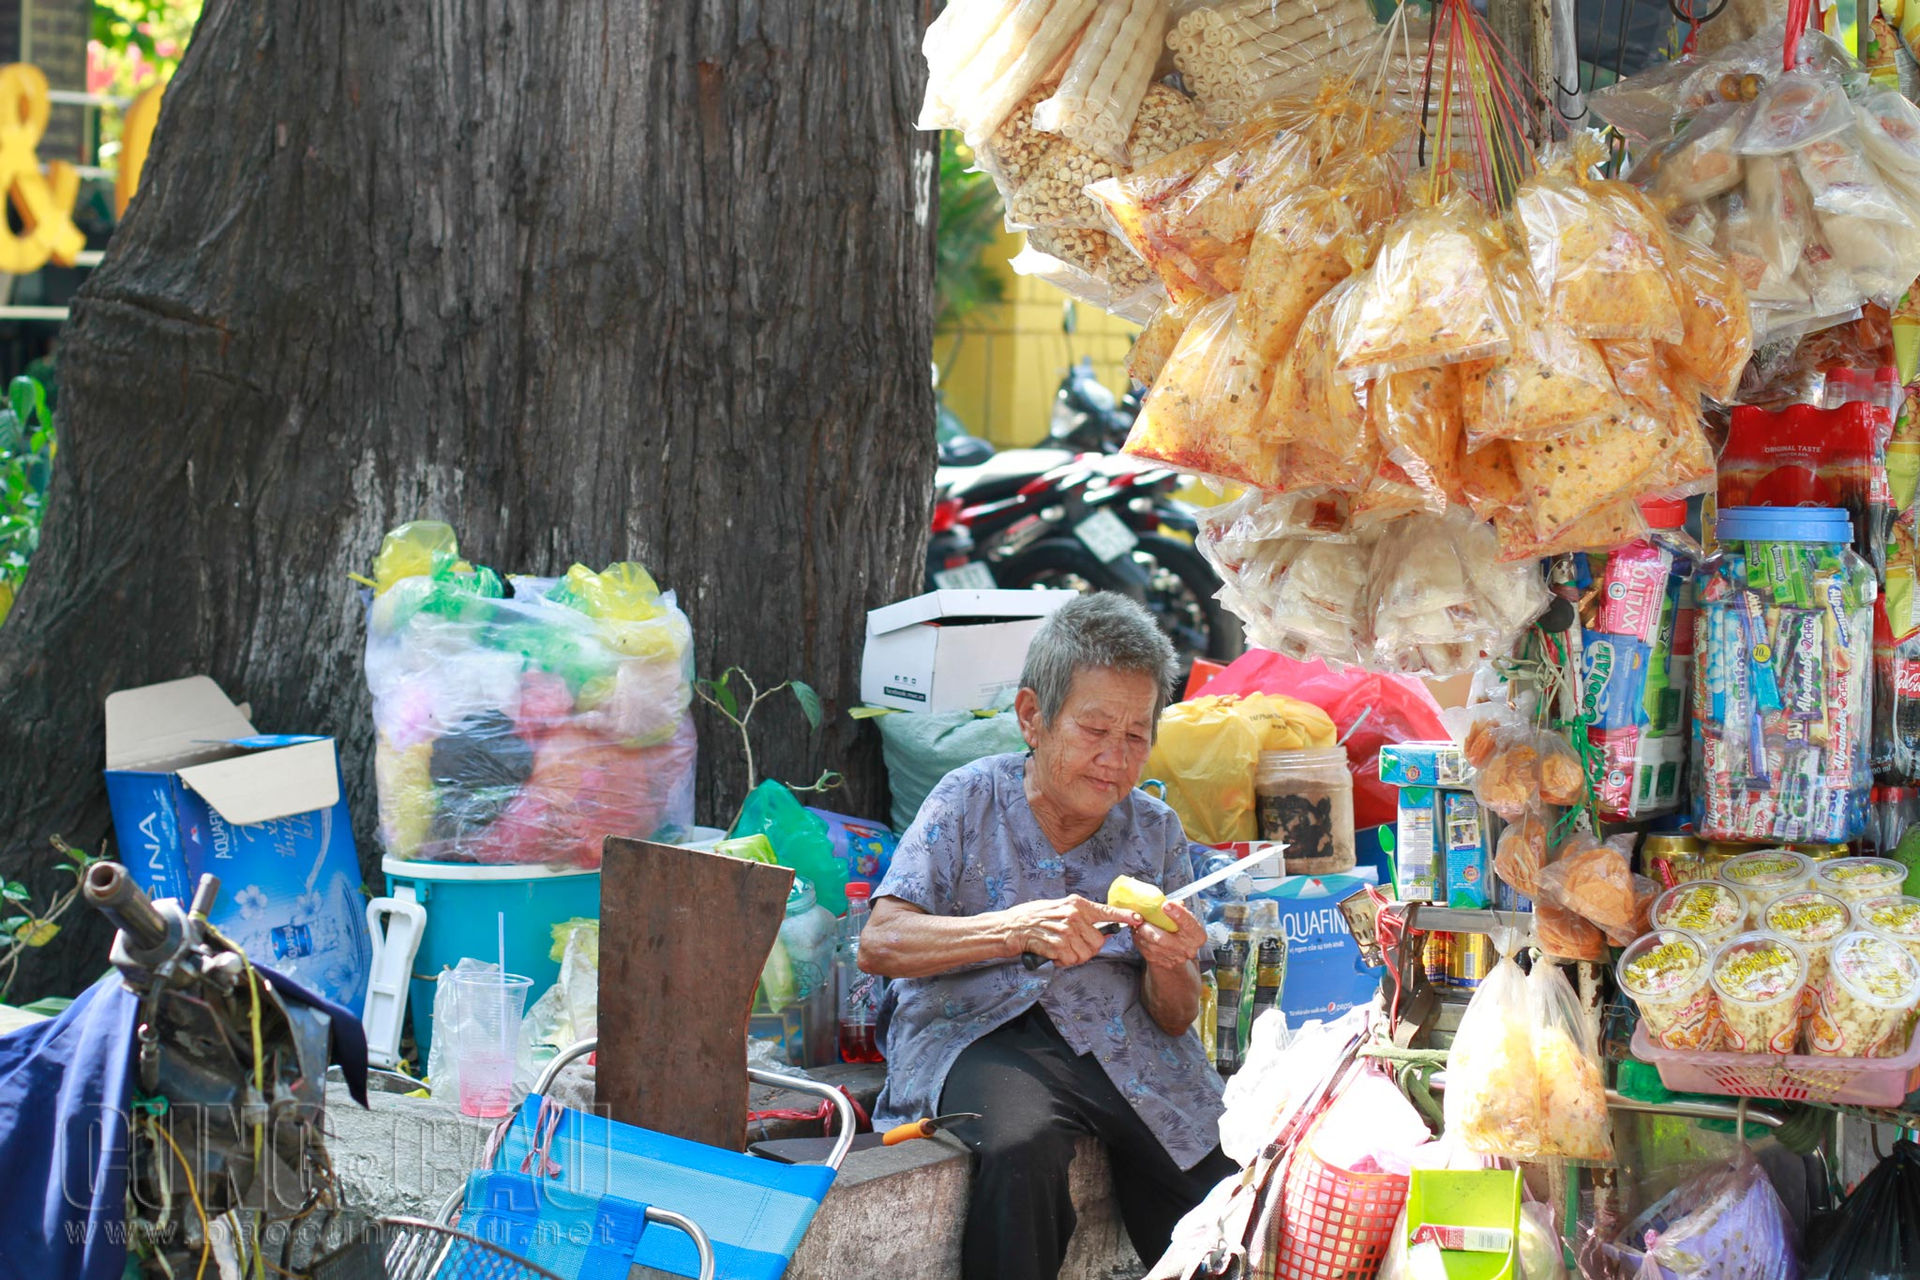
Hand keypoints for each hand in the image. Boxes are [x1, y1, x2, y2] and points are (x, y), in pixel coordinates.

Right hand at [1005, 895, 1141, 967]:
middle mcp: (1074, 915)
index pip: (1106, 911)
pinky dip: (1062, 962)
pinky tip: (1052, 953)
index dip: (1124, 916)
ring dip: (1074, 957)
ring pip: (1086, 954)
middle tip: (1071, 947)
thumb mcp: (1060, 909)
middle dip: (1087, 950)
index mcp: (1076, 904)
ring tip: (1059, 949)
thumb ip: (1081, 917)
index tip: (1138, 919)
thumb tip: (1102, 931)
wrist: (1010, 927)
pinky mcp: (1058, 944)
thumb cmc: (1034, 918)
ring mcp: (1066, 929)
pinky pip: (1071, 960)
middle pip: (1098, 941)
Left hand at [1133, 900, 1205, 970]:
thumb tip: (1169, 901)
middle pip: (1162, 939)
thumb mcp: (1186, 920)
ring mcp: (1173, 958)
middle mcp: (1187, 949)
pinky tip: (1139, 932)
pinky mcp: (1160, 963)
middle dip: (1147, 928)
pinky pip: (1144, 949)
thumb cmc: (1181, 932)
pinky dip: (1138, 939)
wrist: (1177, 955)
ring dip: (1140, 932)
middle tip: (1140, 918)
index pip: (1189, 924)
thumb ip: (1179, 909)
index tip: (1166, 905)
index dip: (1178, 914)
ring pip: (1150, 945)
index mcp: (1196, 935)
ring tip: (1138, 923)